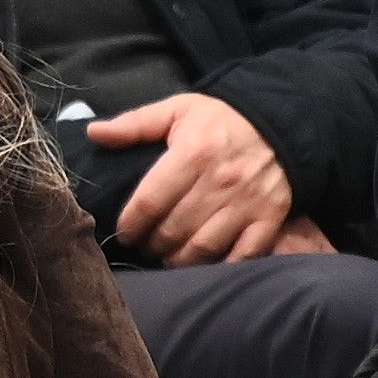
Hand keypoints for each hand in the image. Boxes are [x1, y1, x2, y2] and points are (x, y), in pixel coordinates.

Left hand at [86, 91, 297, 263]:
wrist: (284, 121)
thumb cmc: (223, 118)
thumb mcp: (179, 109)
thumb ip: (135, 124)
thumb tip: (93, 133)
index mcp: (193, 153)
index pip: (149, 202)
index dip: (130, 225)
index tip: (125, 232)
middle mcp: (219, 181)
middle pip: (172, 231)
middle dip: (151, 245)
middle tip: (145, 246)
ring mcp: (246, 203)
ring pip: (202, 248)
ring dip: (178, 260)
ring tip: (168, 258)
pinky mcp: (269, 218)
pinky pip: (242, 255)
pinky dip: (221, 267)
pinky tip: (204, 266)